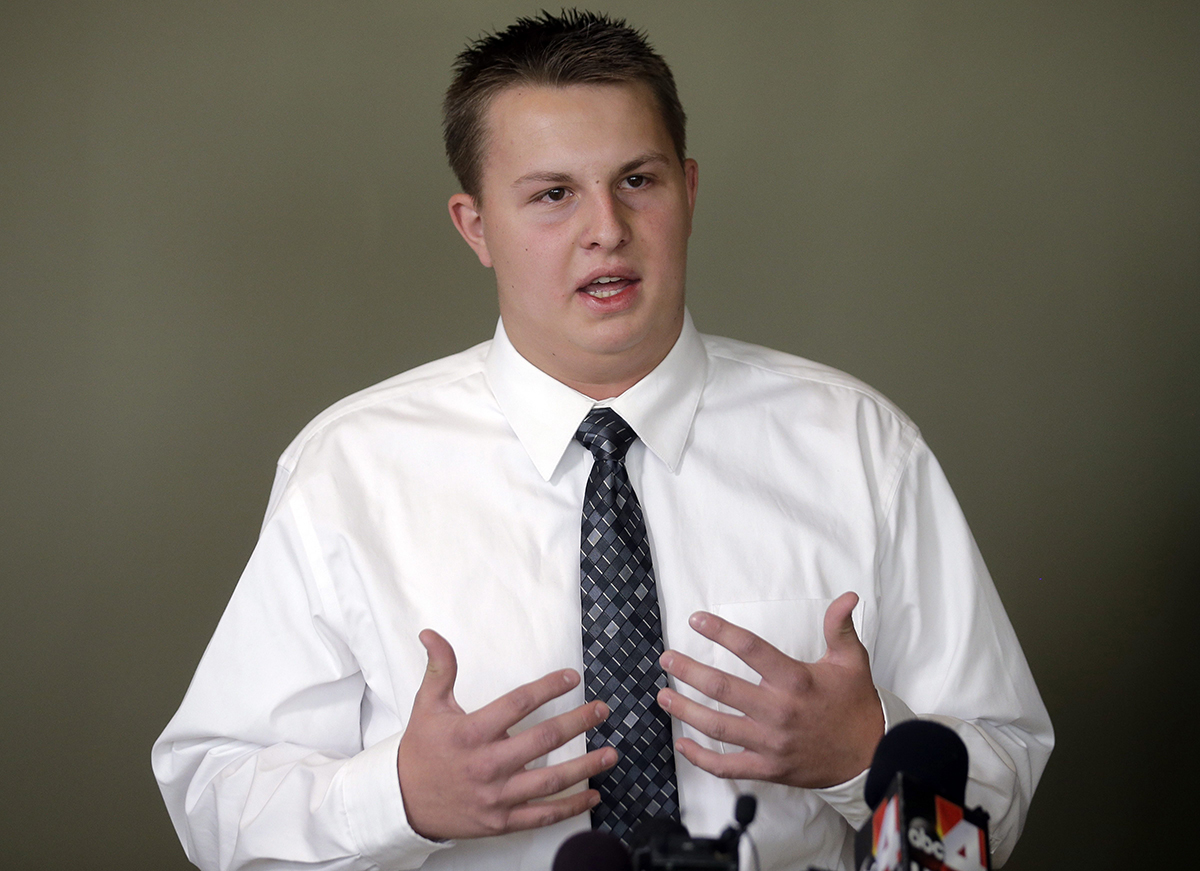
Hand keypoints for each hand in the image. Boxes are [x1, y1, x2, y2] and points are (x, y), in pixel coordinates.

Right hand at [396, 629, 617, 840]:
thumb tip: (431, 634)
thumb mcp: (427, 706)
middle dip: (579, 723)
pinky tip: (593, 795)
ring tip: (611, 753)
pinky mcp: (500, 821)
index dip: (549, 687)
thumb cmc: (421, 750)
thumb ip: (439, 669)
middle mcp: (487, 764)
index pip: (519, 703)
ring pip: (550, 781)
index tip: (573, 677)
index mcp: (472, 733)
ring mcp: (496, 796)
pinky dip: (570, 807)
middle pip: (544, 740)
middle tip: (602, 710)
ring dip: (585, 767)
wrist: (403, 802)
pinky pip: (541, 816)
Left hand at [656, 591, 882, 788]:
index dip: (720, 631)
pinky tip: (683, 744)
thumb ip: (840, 627)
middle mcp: (778, 711)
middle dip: (688, 671)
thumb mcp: (852, 661)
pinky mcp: (768, 769)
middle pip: (722, 688)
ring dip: (685, 710)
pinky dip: (701, 758)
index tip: (696, 620)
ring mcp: (770, 743)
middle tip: (667, 659)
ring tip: (663, 695)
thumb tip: (846, 596)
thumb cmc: (855, 706)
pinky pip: (727, 766)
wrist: (869, 757)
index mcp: (795, 681)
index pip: (750, 649)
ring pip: (716, 726)